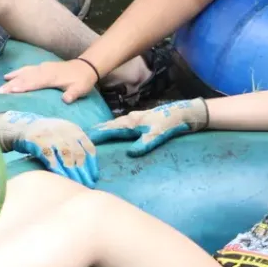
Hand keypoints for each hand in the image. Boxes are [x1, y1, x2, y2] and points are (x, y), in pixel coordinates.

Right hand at [0, 58, 98, 103]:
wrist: (86, 67)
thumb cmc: (82, 80)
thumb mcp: (81, 88)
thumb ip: (73, 94)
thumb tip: (66, 99)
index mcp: (52, 77)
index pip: (35, 82)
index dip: (23, 86)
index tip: (11, 90)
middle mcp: (44, 70)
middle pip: (26, 77)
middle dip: (12, 84)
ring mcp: (42, 67)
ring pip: (24, 73)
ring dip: (11, 79)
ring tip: (0, 86)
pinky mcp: (41, 67)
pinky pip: (26, 69)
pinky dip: (16, 72)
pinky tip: (7, 76)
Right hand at [0, 112, 98, 185]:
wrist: (22, 127)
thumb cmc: (45, 134)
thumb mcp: (63, 133)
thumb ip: (75, 144)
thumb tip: (88, 166)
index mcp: (73, 129)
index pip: (88, 147)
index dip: (92, 164)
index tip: (94, 177)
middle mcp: (64, 131)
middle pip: (78, 153)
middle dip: (83, 171)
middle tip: (87, 184)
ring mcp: (51, 136)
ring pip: (66, 156)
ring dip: (72, 172)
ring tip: (75, 184)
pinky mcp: (39, 142)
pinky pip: (51, 158)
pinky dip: (57, 169)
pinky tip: (61, 179)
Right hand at [89, 98, 207, 156]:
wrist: (183, 113)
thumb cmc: (169, 124)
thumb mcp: (157, 135)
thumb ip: (144, 144)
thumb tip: (130, 153)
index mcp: (132, 123)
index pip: (110, 130)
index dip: (98, 134)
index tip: (85, 138)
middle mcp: (131, 118)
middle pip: (110, 125)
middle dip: (98, 129)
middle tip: (84, 134)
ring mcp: (136, 117)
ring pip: (116, 122)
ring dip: (106, 127)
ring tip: (96, 130)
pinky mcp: (142, 118)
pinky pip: (123, 123)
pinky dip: (116, 126)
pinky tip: (117, 127)